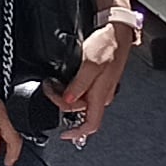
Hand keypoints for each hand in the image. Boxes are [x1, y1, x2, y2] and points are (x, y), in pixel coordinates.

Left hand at [64, 15, 136, 143]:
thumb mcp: (90, 63)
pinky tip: (65, 81)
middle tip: (50, 89)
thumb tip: (69, 100)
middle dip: (62, 104)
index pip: (91, 124)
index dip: (77, 133)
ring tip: (54, 84)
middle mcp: (102, 94)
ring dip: (65, 96)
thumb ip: (79, 84)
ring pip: (81, 101)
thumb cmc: (107, 44)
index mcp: (101, 95)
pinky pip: (83, 91)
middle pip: (80, 112)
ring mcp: (101, 87)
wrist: (116, 30)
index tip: (63, 135)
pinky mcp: (99, 79)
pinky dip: (71, 89)